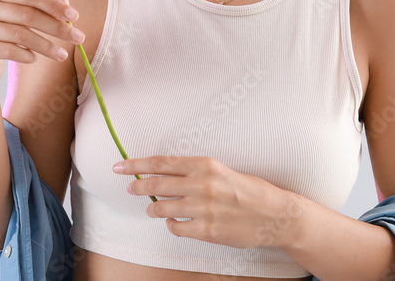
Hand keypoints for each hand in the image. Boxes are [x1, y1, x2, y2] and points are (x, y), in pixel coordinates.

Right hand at [0, 0, 82, 90]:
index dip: (53, 5)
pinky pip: (9, 51)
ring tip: (62, 55)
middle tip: (78, 37)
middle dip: (57, 27)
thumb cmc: (3, 34)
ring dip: (47, 46)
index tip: (74, 16)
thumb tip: (66, 4)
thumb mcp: (20, 18)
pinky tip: (35, 58)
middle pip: (27, 14)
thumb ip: (41, 7)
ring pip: (21, 34)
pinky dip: (27, 55)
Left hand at [113, 155, 306, 248]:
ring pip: (162, 208)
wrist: (273, 215)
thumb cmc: (248, 190)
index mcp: (205, 165)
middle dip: (138, 187)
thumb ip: (192, 172)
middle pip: (156, 184)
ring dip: (153, 209)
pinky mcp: (207, 231)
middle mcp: (202, 184)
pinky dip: (172, 225)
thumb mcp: (220, 171)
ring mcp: (204, 209)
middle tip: (129, 188)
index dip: (137, 164)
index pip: (162, 162)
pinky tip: (175, 222)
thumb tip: (162, 174)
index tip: (120, 166)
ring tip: (154, 209)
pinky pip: (176, 228)